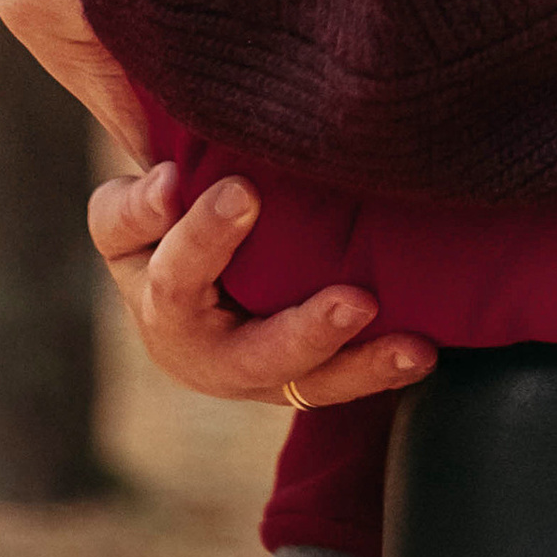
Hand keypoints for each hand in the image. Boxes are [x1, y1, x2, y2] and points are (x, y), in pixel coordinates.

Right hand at [88, 160, 434, 408]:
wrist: (194, 279)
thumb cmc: (168, 219)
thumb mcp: (136, 203)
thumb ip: (142, 193)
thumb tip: (163, 172)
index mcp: (147, 282)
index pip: (159, 261)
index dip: (197, 231)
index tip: (243, 189)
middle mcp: (189, 343)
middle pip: (243, 351)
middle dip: (301, 330)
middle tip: (356, 303)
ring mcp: (246, 371)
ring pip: (299, 381)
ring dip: (356, 365)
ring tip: (410, 347)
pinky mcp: (292, 378)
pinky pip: (333, 384)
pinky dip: (379, 370)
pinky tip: (420, 352)